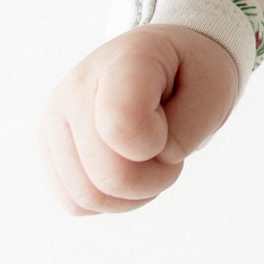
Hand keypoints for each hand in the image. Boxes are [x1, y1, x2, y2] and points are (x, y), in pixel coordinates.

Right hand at [40, 26, 238, 214]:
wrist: (168, 60)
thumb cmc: (191, 72)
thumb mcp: (214, 87)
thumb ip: (189, 127)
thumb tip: (150, 160)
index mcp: (125, 60)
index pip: (121, 125)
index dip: (157, 145)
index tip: (173, 124)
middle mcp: (77, 87)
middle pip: (107, 175)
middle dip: (153, 179)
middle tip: (172, 152)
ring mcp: (56, 120)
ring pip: (86, 197)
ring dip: (132, 194)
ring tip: (151, 161)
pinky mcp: (49, 149)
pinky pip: (74, 203)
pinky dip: (109, 200)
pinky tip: (128, 170)